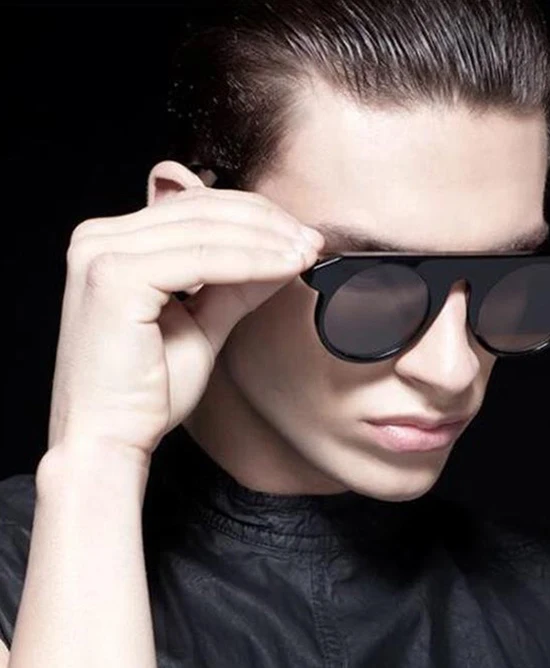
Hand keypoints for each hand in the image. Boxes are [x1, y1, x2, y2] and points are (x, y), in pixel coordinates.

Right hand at [47, 163, 323, 468]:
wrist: (109, 438)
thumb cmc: (148, 391)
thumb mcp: (202, 324)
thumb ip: (235, 285)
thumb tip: (284, 253)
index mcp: (111, 243)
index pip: (195, 208)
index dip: (256, 217)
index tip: (302, 237)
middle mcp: (98, 238)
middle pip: (202, 211)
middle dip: (268, 225)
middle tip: (313, 242)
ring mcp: (100, 254)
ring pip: (206, 232)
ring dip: (267, 241)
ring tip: (306, 254)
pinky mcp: (113, 278)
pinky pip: (201, 260)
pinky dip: (251, 262)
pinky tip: (286, 267)